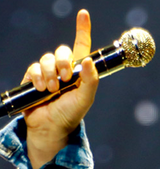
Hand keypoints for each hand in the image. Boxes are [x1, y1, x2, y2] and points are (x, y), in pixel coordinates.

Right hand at [23, 9, 98, 168]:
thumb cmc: (70, 115)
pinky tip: (41, 88)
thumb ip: (91, 81)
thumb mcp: (85, 99)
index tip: (83, 14)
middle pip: (62, 51)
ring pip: (47, 59)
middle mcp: (64, 71)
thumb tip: (90, 61)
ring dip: (50, 73)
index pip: (82, 48)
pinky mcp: (34, 78)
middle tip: (66, 79)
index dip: (82, 30)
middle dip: (64, 62)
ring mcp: (48, 74)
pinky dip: (38, 77)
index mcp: (79, 73)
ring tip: (53, 90)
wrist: (51, 128)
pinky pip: (34, 67)